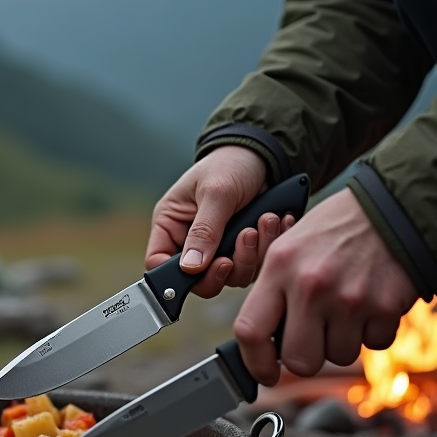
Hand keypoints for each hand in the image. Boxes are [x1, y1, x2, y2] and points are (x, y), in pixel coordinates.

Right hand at [146, 146, 294, 297]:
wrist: (264, 157)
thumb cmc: (230, 165)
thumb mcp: (216, 193)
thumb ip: (204, 231)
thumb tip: (191, 267)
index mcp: (170, 225)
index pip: (159, 263)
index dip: (177, 275)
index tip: (204, 268)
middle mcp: (191, 242)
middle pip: (199, 280)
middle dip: (226, 266)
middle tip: (244, 241)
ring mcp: (218, 249)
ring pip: (232, 276)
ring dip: (253, 253)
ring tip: (264, 221)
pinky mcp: (243, 251)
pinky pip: (255, 266)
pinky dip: (269, 246)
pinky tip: (276, 222)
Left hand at [234, 188, 419, 384]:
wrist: (393, 209)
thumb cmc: (334, 231)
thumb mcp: (290, 248)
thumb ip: (274, 293)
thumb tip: (265, 344)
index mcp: (279, 267)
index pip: (250, 331)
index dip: (255, 362)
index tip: (263, 372)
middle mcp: (311, 285)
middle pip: (298, 361)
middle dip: (306, 357)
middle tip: (313, 338)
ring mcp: (349, 299)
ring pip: (339, 356)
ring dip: (342, 342)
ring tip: (345, 308)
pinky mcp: (385, 307)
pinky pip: (374, 344)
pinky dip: (373, 332)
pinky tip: (370, 303)